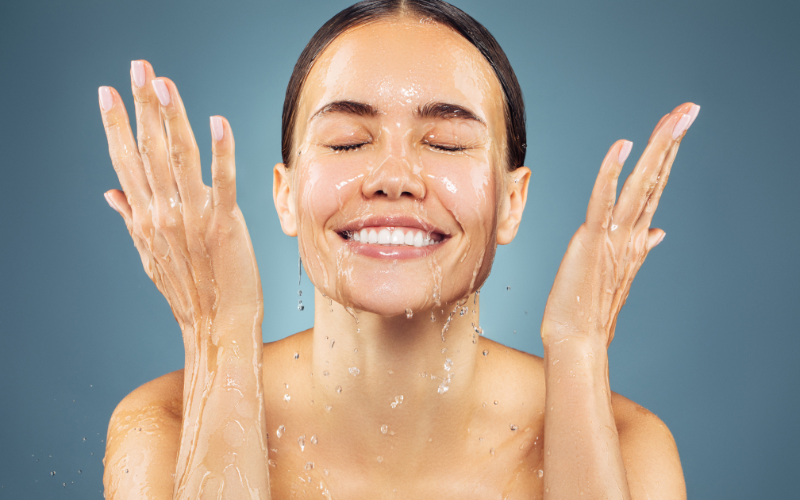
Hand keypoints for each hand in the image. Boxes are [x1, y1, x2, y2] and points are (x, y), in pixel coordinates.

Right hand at [99, 60, 262, 337]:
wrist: (215, 325)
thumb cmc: (189, 290)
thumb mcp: (150, 256)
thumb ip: (131, 220)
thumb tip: (111, 194)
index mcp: (146, 217)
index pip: (125, 161)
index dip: (116, 125)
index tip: (107, 94)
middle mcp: (164, 214)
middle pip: (149, 150)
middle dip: (142, 105)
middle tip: (138, 68)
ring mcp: (193, 218)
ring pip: (179, 158)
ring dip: (172, 118)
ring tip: (165, 84)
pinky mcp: (224, 224)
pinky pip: (222, 181)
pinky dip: (220, 152)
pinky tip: (217, 123)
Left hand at [541, 103, 698, 347]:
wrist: (577, 339)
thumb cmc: (590, 308)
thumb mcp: (619, 273)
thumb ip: (640, 247)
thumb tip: (658, 232)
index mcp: (636, 238)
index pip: (655, 189)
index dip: (667, 157)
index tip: (678, 128)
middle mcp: (632, 234)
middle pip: (656, 179)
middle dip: (671, 142)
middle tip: (689, 109)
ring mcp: (614, 237)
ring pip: (640, 184)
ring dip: (657, 148)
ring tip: (674, 118)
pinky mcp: (592, 240)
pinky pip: (603, 201)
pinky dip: (612, 173)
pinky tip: (622, 146)